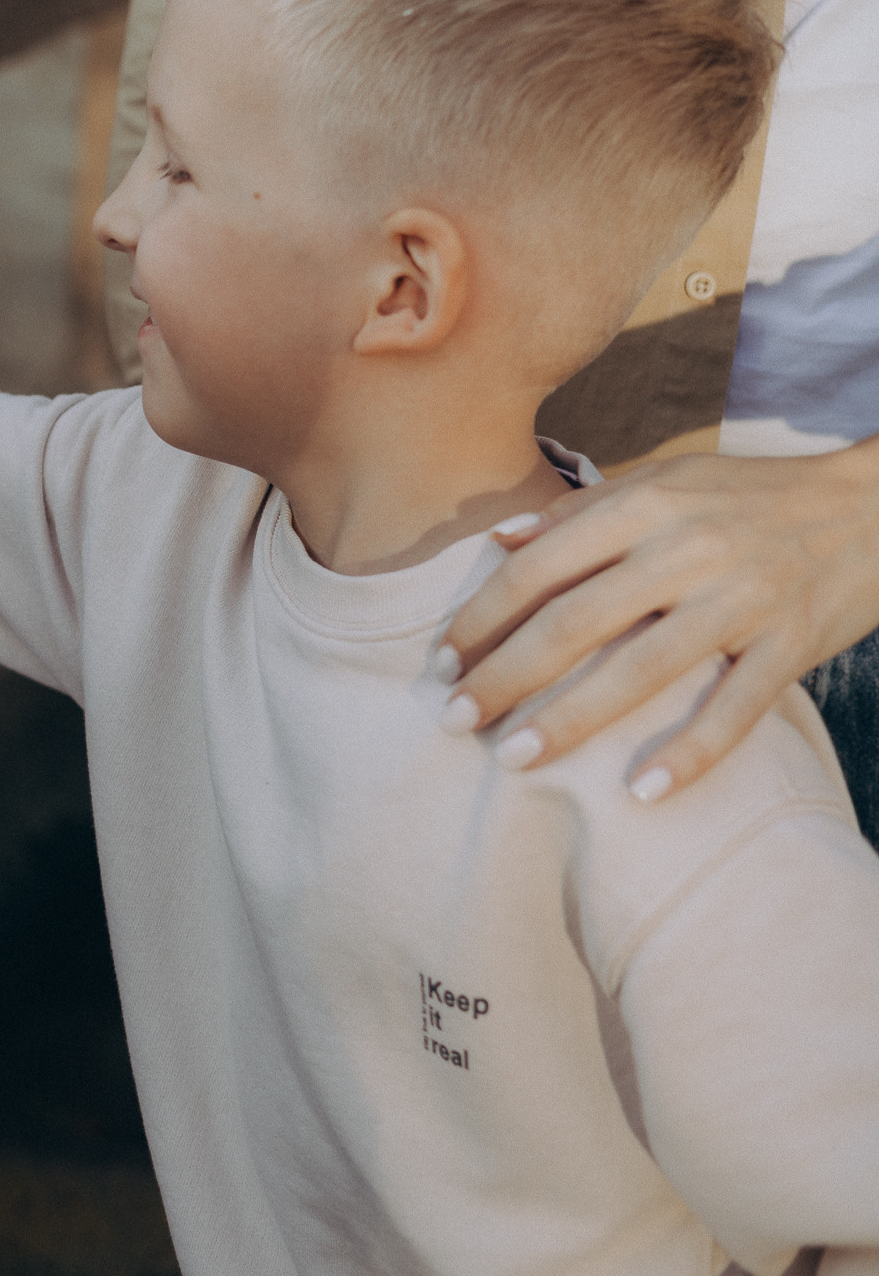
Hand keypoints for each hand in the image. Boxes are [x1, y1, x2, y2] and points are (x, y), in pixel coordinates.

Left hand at [438, 439, 878, 799]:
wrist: (877, 503)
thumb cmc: (752, 497)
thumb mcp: (666, 481)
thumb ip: (580, 512)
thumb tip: (497, 541)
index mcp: (645, 508)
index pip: (538, 570)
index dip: (481, 619)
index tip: (440, 662)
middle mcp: (687, 549)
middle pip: (573, 622)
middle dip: (504, 676)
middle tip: (453, 721)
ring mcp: (742, 598)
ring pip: (641, 669)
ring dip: (571, 720)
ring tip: (514, 759)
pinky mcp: (793, 642)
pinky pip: (737, 708)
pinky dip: (692, 753)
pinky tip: (644, 794)